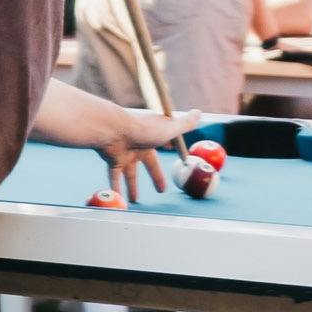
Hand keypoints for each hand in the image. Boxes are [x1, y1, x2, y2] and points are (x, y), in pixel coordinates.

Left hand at [73, 103, 200, 198]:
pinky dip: (116, 188)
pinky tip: (118, 199)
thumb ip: (185, 124)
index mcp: (152, 136)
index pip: (163, 143)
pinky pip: (114, 177)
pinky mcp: (113, 160)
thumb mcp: (169, 128)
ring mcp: (124, 153)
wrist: (112, 130)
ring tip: (134, 200)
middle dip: (155, 176)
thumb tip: (199, 112)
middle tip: (161, 191)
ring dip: (132, 187)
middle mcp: (138, 145)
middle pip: (148, 164)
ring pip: (129, 173)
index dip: (169, 149)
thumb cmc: (143, 128)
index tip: (173, 154)